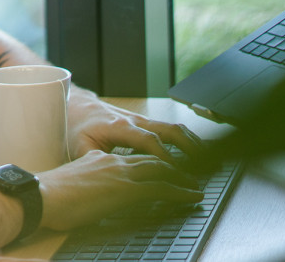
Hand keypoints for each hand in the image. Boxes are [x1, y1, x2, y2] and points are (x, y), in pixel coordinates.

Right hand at [36, 149, 202, 232]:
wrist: (41, 195)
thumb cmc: (49, 197)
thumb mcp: (73, 186)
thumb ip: (88, 187)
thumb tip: (92, 200)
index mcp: (98, 159)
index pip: (130, 159)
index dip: (148, 164)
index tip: (158, 171)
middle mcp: (112, 161)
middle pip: (150, 160)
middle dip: (172, 167)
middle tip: (187, 175)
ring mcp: (121, 173)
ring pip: (161, 170)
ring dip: (182, 178)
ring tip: (195, 185)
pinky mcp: (126, 188)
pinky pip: (162, 188)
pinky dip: (181, 192)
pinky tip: (192, 196)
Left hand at [65, 89, 201, 162]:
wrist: (78, 106)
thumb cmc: (78, 128)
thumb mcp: (79, 146)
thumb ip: (94, 161)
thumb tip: (107, 177)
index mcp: (120, 128)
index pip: (149, 141)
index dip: (165, 156)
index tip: (177, 172)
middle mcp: (135, 121)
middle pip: (169, 130)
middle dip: (188, 147)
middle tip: (201, 168)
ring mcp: (141, 120)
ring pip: (173, 127)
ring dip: (191, 142)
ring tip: (206, 161)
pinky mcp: (144, 123)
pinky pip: (169, 129)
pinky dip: (185, 139)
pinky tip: (195, 151)